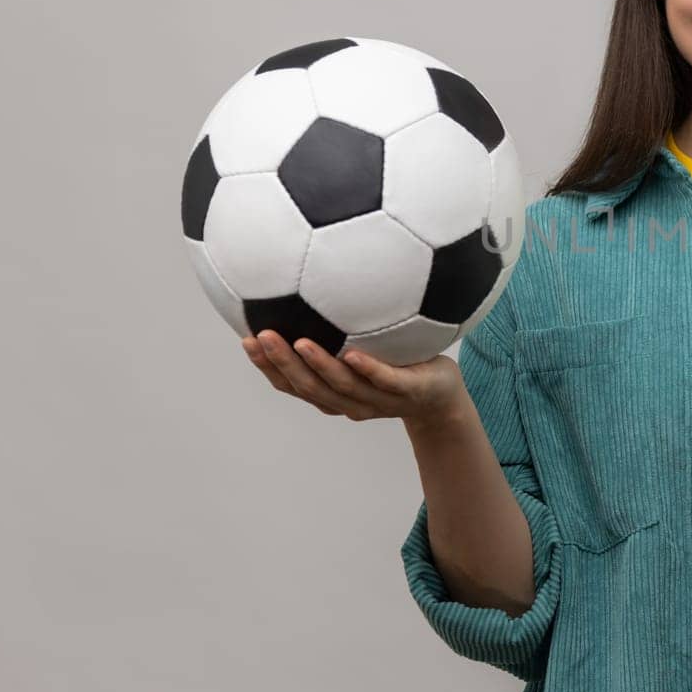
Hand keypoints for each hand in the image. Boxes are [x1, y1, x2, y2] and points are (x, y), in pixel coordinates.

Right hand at [242, 330, 465, 425]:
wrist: (444, 397)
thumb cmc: (397, 368)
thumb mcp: (363, 348)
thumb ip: (334, 332)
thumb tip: (306, 290)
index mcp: (334, 395)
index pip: (293, 385)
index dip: (268, 366)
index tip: (246, 341)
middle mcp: (352, 402)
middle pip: (310, 387)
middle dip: (282, 363)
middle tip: (261, 337)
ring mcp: (381, 399)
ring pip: (344, 386)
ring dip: (318, 365)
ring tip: (299, 341)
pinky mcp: (410, 391)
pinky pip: (387, 380)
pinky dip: (369, 369)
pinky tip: (353, 354)